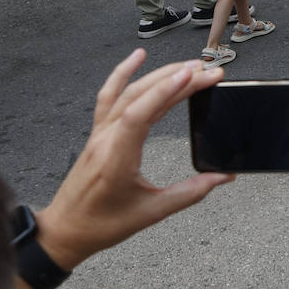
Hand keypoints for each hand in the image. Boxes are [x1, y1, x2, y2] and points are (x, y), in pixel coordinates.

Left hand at [34, 50, 233, 271]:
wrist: (65, 231)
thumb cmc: (103, 225)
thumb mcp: (151, 213)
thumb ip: (190, 193)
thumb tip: (223, 177)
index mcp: (116, 159)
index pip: (139, 114)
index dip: (166, 91)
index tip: (193, 75)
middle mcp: (105, 140)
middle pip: (139, 96)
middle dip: (175, 77)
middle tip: (208, 70)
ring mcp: (99, 134)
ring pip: (127, 92)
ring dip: (158, 74)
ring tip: (188, 64)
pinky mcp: (98, 133)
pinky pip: (108, 96)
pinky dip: (123, 73)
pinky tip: (138, 57)